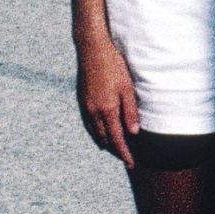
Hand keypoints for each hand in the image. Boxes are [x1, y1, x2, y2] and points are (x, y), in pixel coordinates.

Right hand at [76, 39, 139, 164]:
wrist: (92, 50)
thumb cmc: (113, 65)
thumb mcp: (127, 87)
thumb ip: (130, 111)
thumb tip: (133, 133)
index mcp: (107, 110)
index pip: (117, 139)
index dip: (124, 153)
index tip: (131, 163)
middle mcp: (94, 112)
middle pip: (105, 140)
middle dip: (115, 150)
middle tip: (125, 157)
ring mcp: (86, 108)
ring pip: (95, 134)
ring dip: (105, 143)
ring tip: (114, 148)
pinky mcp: (81, 101)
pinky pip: (88, 125)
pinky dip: (96, 133)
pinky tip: (101, 132)